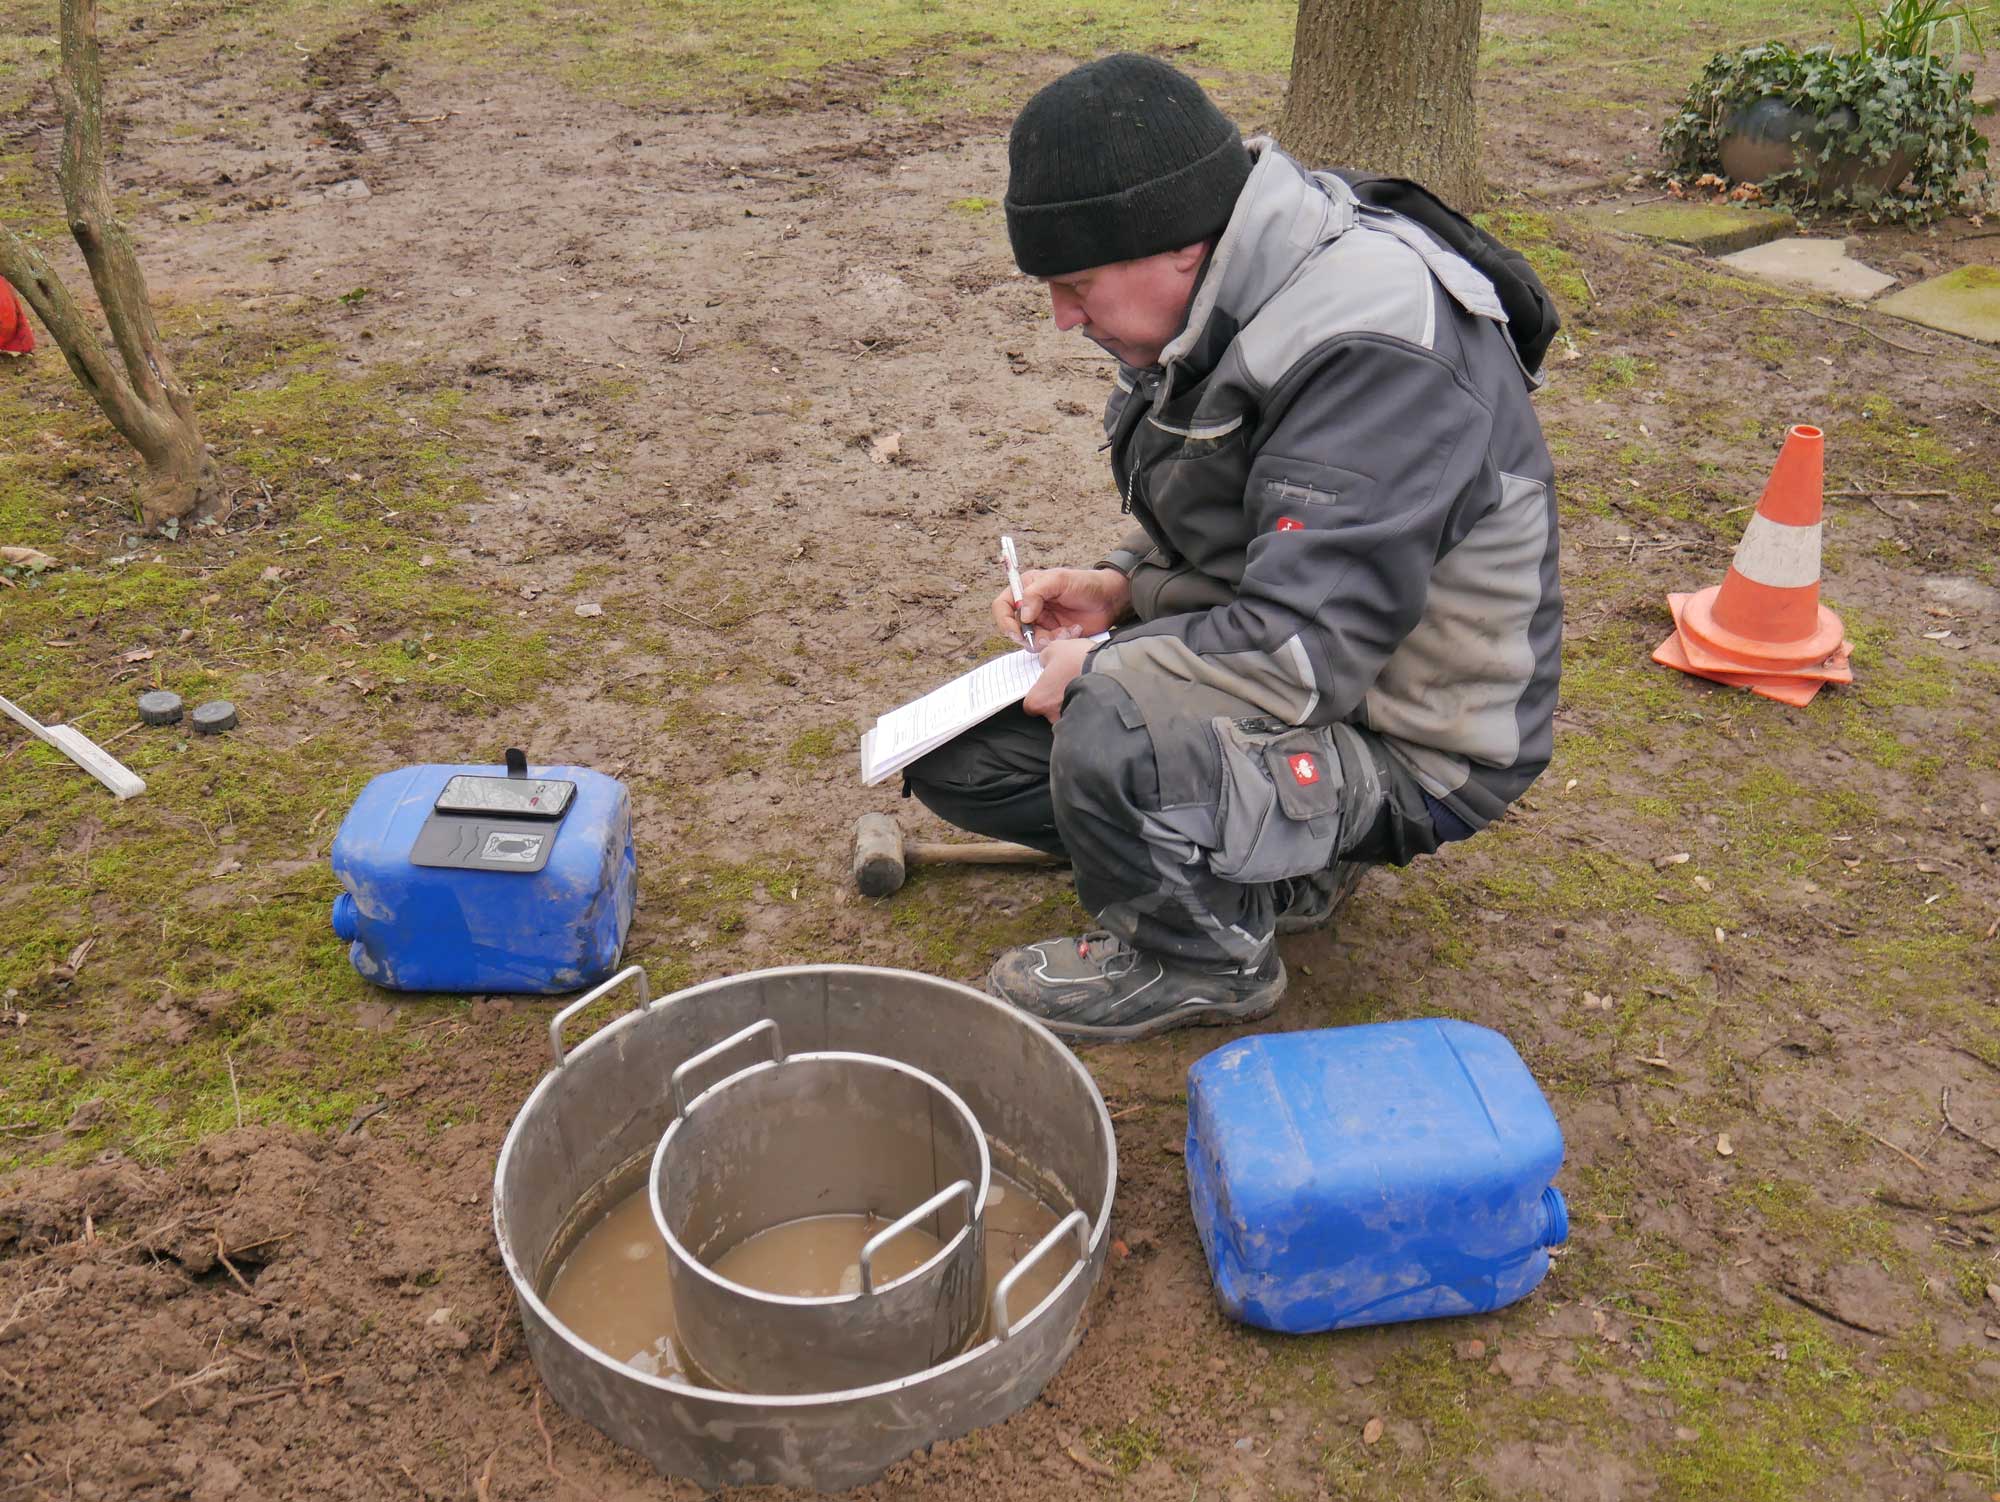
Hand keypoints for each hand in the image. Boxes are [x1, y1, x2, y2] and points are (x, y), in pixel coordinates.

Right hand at [992, 566, 1131, 647]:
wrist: (1109, 599)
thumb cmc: (1085, 583)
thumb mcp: (1059, 580)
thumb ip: (1036, 592)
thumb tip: (1023, 615)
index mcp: (1026, 589)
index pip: (1002, 605)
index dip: (1005, 620)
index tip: (1017, 632)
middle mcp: (1030, 607)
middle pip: (1014, 629)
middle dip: (1030, 636)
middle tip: (1045, 638)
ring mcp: (1041, 623)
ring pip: (1030, 641)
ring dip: (1048, 640)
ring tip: (1067, 631)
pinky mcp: (1053, 635)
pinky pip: (1047, 646)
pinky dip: (1059, 642)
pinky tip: (1073, 632)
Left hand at [1023, 636, 1094, 721]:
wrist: (1109, 667)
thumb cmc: (1078, 659)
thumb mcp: (1055, 648)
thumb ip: (1045, 658)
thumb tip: (1045, 662)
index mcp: (1039, 700)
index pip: (1031, 706)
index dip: (1039, 696)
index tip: (1047, 688)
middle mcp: (1052, 716)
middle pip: (1050, 713)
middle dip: (1057, 702)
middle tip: (1066, 686)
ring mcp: (1071, 720)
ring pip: (1067, 715)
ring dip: (1072, 704)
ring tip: (1082, 688)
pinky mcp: (1089, 721)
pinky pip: (1083, 717)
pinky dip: (1087, 708)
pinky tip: (1093, 692)